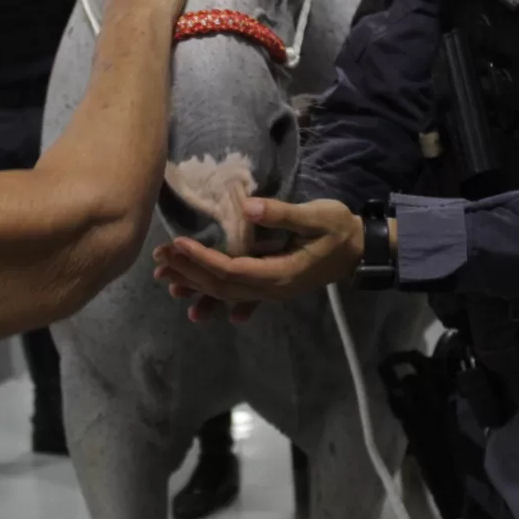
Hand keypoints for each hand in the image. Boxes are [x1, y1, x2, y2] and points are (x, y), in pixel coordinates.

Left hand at [152, 198, 364, 322]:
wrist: (359, 251)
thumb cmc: (339, 229)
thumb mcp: (318, 216)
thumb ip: (282, 214)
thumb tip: (247, 207)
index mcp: (280, 273)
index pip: (231, 269)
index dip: (202, 259)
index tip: (178, 244)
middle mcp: (272, 288)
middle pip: (222, 285)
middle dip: (189, 272)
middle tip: (160, 258)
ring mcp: (271, 292)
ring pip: (226, 294)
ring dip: (195, 286)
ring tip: (166, 279)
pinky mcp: (272, 288)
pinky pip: (238, 299)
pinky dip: (216, 303)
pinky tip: (196, 310)